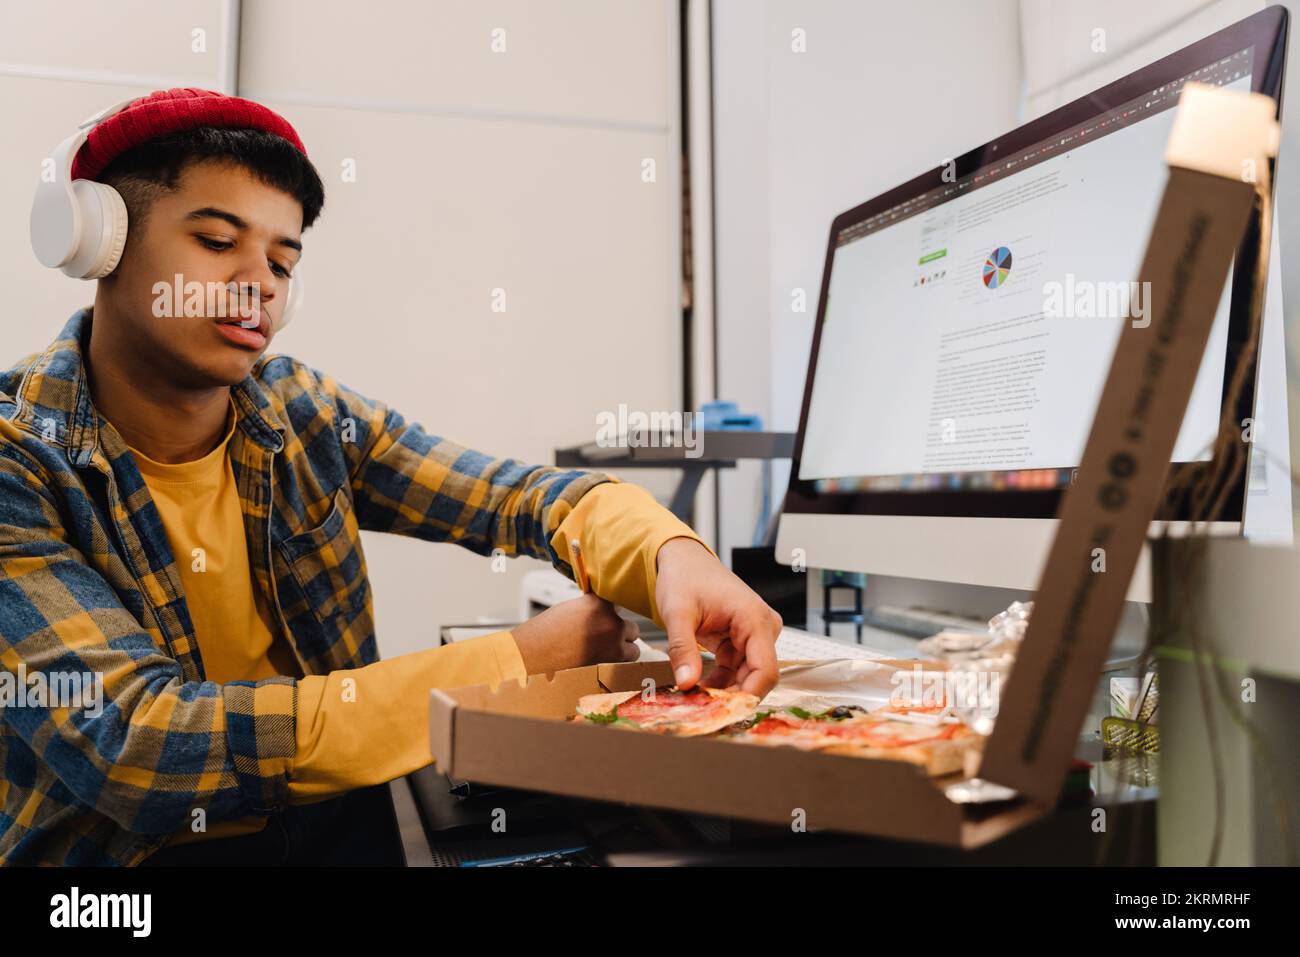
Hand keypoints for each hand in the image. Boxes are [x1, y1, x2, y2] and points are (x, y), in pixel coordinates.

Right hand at [510, 593, 639, 674]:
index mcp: (599, 604)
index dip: (614, 613)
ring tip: (602, 655)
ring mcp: (613, 645)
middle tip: (604, 640)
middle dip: (620, 634)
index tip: (609, 616)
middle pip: (631, 628)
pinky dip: (616, 666)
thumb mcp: (570, 610)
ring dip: (622, 651)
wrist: (531, 656)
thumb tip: (605, 616)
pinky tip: (601, 665)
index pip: (620, 603)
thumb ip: (592, 610)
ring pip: (633, 649)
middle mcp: (611, 622)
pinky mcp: (610, 665)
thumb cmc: (544, 633)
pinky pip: (624, 665)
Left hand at [654, 537, 780, 697]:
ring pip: (747, 677)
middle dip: (732, 698)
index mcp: (754, 618)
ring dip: (724, 692)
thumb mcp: (677, 613)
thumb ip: (682, 649)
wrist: (683, 562)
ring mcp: (755, 635)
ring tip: (696, 702)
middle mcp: (762, 627)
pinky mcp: (743, 641)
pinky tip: (699, 689)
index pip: (765, 671)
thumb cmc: (684, 577)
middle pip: (757, 677)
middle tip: (703, 712)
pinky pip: (737, 670)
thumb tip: (686, 684)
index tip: (722, 713)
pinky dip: (720, 683)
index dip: (747, 696)